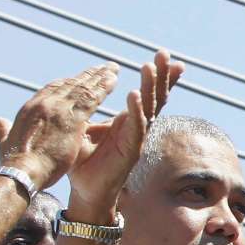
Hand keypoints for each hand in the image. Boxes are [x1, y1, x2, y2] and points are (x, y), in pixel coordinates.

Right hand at [0, 63, 120, 189]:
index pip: (52, 90)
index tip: (79, 78)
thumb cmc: (15, 164)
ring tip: (112, 69)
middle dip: (87, 75)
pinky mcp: (72, 120)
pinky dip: (103, 88)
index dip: (68, 83)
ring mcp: (58, 109)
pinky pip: (92, 99)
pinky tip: (114, 80)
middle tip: (101, 68)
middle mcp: (44, 103)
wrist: (22, 171)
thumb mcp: (7, 143)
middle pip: (69, 84)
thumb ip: (4, 130)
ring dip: (99, 78)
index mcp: (30, 109)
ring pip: (83, 88)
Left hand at [66, 50, 183, 218]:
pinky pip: (136, 128)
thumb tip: (80, 90)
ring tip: (149, 66)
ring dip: (150, 87)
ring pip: (148, 108)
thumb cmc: (85, 163)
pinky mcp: (131, 151)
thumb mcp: (83, 129)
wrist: (86, 191)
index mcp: (128, 121)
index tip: (163, 56)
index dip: (157, 77)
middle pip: (155, 97)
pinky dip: (136, 111)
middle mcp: (137, 128)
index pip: (147, 94)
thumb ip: (85, 111)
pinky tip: (134, 94)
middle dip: (161, 75)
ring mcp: (136, 139)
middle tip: (164, 53)